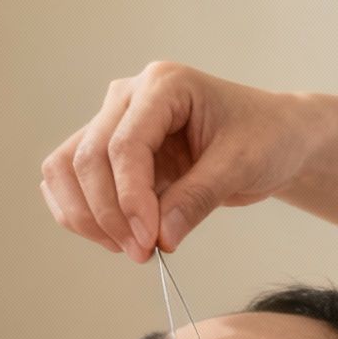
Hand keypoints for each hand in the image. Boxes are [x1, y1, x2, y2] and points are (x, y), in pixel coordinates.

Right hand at [39, 61, 317, 258]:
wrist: (272, 138)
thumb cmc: (264, 137)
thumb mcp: (241, 165)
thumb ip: (198, 199)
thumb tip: (160, 239)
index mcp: (164, 85)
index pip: (125, 144)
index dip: (129, 197)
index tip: (147, 240)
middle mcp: (128, 98)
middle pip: (86, 158)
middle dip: (108, 214)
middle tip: (142, 253)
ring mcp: (111, 122)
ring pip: (65, 170)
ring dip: (86, 216)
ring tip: (127, 247)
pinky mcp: (106, 152)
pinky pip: (69, 182)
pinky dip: (81, 215)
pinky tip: (115, 238)